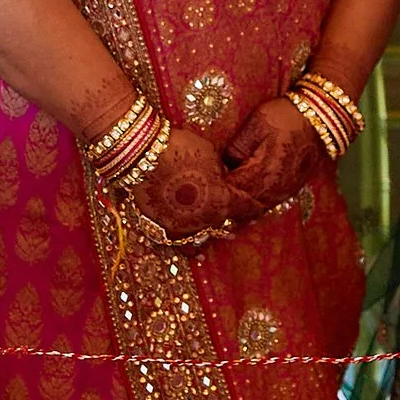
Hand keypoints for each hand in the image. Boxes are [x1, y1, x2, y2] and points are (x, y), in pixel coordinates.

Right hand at [128, 127, 265, 238]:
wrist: (142, 153)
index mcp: (222, 201)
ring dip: (207, 233)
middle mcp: (204, 220)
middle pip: (223, 222)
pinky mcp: (159, 227)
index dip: (253, 208)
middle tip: (231, 217)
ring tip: (214, 236)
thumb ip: (220, 174)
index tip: (256, 209)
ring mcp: (180, 226)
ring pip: (201, 236)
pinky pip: (176, 242)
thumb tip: (221, 181)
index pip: (246, 208)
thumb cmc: (181, 148)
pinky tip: (193, 251)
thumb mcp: (211, 156)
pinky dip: (185, 244)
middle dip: (228, 218)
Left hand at [223, 96, 324, 210]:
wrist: (319, 117)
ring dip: (243, 205)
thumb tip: (222, 166)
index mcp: (262, 174)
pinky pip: (271, 203)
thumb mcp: (254, 125)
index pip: (232, 192)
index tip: (204, 183)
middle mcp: (275, 189)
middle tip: (212, 193)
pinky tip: (248, 194)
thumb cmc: (284, 116)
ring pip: (258, 208)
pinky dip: (257, 202)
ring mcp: (286, 191)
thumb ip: (235, 149)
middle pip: (244, 207)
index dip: (216, 190)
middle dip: (228, 202)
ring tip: (228, 195)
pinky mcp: (293, 188)